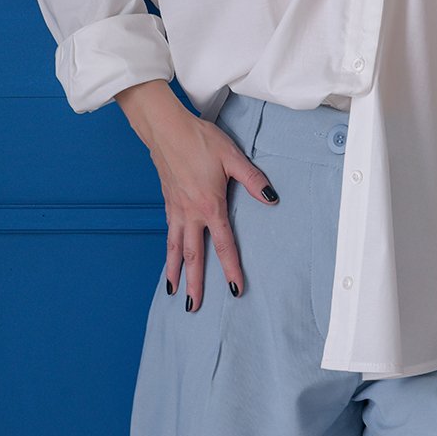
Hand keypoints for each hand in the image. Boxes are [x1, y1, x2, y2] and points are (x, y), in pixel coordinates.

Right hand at [114, 80, 278, 309]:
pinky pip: (169, 233)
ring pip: (175, 248)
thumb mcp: (232, 157)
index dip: (230, 268)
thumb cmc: (199, 139)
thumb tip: (271, 198)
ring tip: (173, 292)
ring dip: (175, 272)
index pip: (224, 244)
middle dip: (194, 283)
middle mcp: (190, 213)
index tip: (234, 290)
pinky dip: (169, 250)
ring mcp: (175, 208)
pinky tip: (171, 255)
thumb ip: (252, 179)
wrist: (165, 128)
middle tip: (194, 307)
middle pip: (193, 255)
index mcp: (209, 205)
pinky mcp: (167, 201)